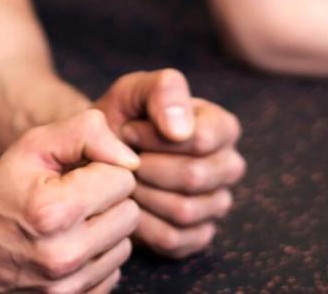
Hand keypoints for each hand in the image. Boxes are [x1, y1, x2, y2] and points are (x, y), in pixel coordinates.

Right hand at [0, 109, 139, 292]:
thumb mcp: (32, 146)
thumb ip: (86, 134)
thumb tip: (130, 159)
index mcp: (54, 212)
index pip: (123, 179)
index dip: (100, 169)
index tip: (73, 174)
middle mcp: (63, 257)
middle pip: (130, 214)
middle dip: (106, 200)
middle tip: (72, 197)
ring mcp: (66, 289)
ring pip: (125, 246)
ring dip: (103, 231)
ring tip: (68, 224)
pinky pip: (112, 274)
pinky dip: (95, 259)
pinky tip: (67, 247)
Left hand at [93, 69, 244, 257]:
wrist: (98, 154)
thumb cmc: (122, 119)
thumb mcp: (135, 90)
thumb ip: (163, 91)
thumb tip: (180, 131)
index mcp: (222, 127)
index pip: (201, 139)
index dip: (155, 137)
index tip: (128, 130)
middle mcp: (228, 167)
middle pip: (193, 177)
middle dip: (146, 167)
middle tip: (122, 159)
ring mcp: (216, 204)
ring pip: (184, 210)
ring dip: (143, 194)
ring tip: (124, 179)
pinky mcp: (197, 236)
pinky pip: (172, 238)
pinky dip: (142, 224)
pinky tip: (129, 204)